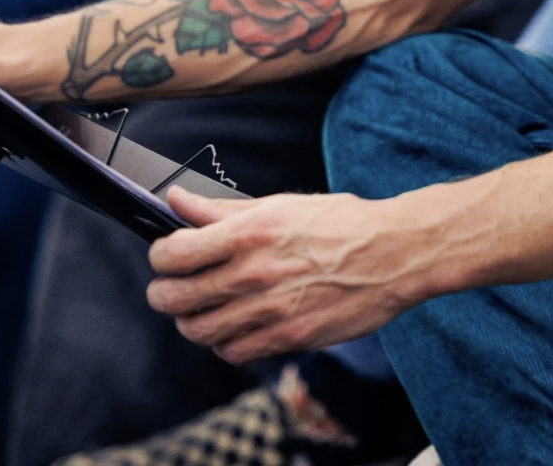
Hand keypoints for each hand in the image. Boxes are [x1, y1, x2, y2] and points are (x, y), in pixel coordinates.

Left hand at [145, 188, 431, 363]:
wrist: (393, 255)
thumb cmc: (340, 224)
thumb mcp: (278, 204)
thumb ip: (220, 209)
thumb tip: (176, 201)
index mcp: (248, 232)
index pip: (172, 254)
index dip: (159, 258)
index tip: (166, 257)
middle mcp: (253, 273)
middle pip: (174, 298)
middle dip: (163, 293)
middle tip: (170, 288)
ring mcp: (270, 310)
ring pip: (198, 331)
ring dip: (191, 321)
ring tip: (201, 309)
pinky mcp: (289, 337)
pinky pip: (233, 352)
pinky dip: (224, 343)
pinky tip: (234, 326)